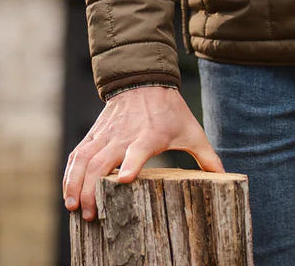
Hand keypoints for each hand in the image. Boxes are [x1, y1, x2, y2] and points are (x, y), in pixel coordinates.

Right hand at [62, 86, 223, 220]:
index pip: (137, 149)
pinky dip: (70, 173)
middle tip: (90, 215)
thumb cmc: (170, 109)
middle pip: (102, 161)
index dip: (131, 163)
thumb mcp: (191, 130)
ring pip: (84, 158)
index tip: (124, 180)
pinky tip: (67, 193)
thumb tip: (227, 177)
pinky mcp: (95, 133)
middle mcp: (124, 134)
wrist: (144, 79)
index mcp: (149, 134)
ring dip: (76, 183)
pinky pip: (77, 153)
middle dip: (93, 188)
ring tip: (73, 208)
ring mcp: (106, 134)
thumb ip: (207, 156)